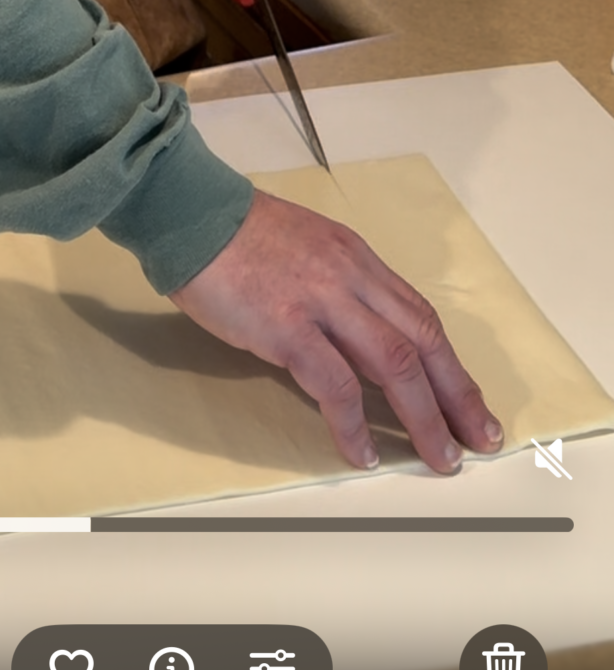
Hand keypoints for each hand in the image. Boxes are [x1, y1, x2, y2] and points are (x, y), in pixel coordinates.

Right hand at [171, 190, 504, 473]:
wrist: (189, 212)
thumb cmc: (234, 232)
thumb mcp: (305, 248)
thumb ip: (335, 287)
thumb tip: (353, 336)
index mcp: (356, 259)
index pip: (420, 317)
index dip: (451, 364)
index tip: (469, 400)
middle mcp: (351, 277)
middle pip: (423, 341)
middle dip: (458, 395)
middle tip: (479, 438)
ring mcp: (322, 301)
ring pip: (395, 364)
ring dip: (423, 416)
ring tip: (438, 457)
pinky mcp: (287, 327)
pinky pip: (335, 385)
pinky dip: (354, 424)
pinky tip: (363, 453)